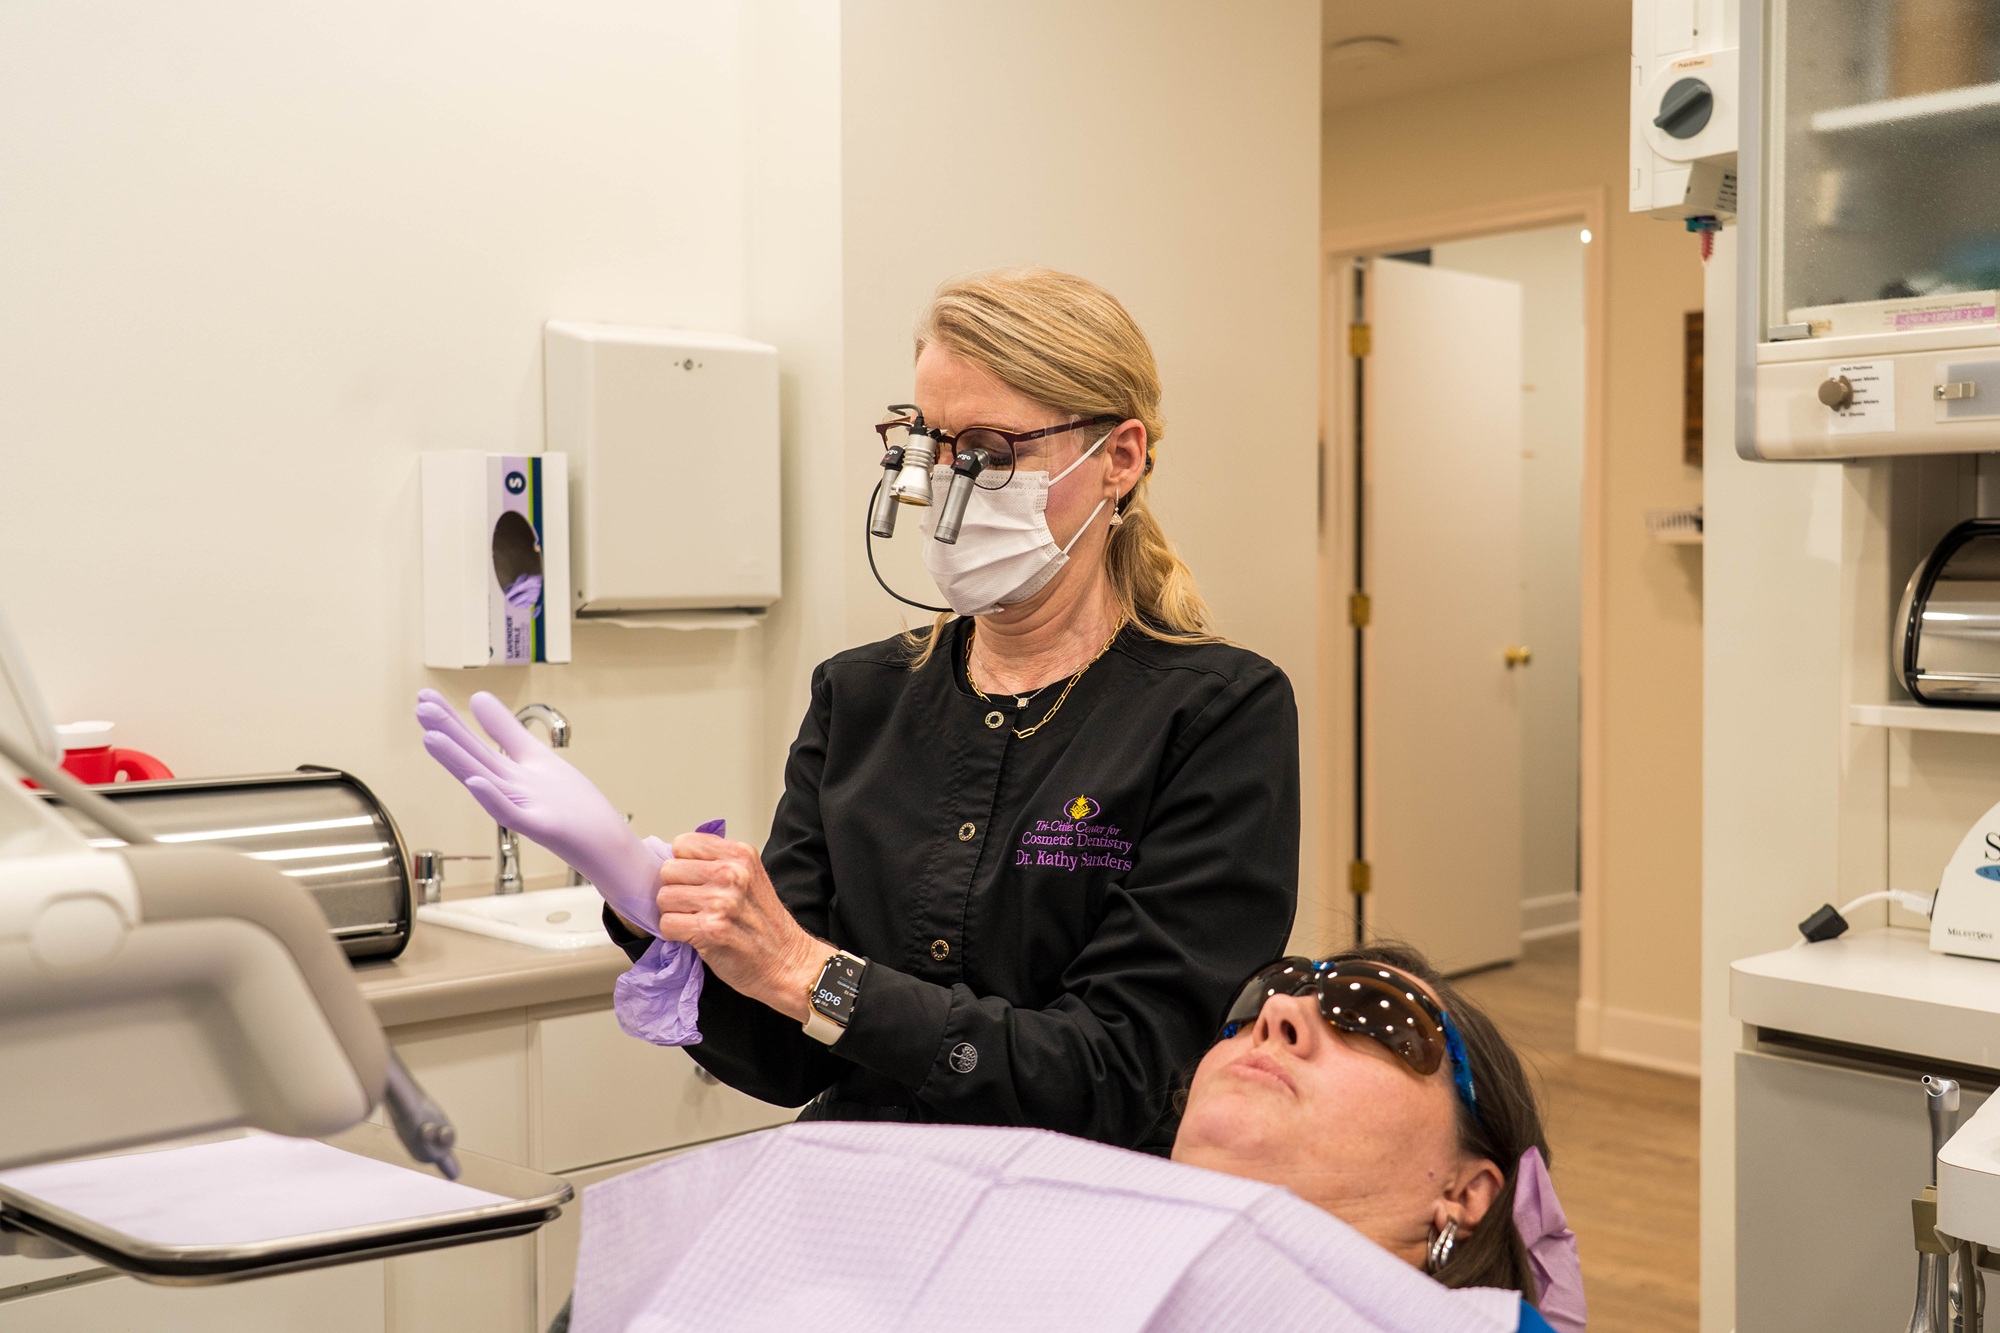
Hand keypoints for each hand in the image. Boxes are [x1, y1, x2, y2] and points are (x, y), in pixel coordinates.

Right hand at [414, 689, 663, 934]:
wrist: (606, 845)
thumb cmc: (572, 805)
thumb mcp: (536, 758)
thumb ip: (506, 731)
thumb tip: (477, 696)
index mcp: (512, 772)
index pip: (477, 741)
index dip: (453, 719)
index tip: (424, 696)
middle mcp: (512, 790)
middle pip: (475, 758)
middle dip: (449, 732)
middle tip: (419, 706)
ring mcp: (525, 810)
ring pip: (486, 782)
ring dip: (459, 762)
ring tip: (430, 737)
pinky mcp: (544, 828)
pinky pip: (514, 816)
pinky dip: (495, 800)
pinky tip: (476, 782)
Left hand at [656, 831, 824, 1020]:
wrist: (788, 962)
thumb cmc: (766, 925)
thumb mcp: (751, 878)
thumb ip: (719, 864)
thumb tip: (675, 862)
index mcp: (740, 855)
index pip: (683, 844)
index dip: (683, 865)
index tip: (693, 880)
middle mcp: (731, 873)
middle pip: (669, 870)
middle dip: (675, 889)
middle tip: (693, 905)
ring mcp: (721, 901)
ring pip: (664, 897)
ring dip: (673, 913)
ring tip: (695, 921)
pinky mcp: (710, 929)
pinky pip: (666, 924)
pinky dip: (674, 933)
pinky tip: (694, 936)